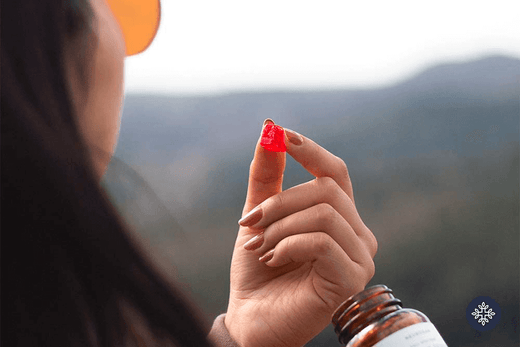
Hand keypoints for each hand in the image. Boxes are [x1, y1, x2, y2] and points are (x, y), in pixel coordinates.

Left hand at [225, 120, 376, 346]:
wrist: (251, 317)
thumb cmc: (258, 269)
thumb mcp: (259, 216)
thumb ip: (267, 177)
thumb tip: (270, 130)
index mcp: (339, 217)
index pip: (335, 172)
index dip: (310, 151)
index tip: (281, 134)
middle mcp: (357, 234)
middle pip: (326, 190)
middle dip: (280, 202)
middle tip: (251, 223)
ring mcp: (359, 257)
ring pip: (324, 213)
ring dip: (280, 226)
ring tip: (260, 247)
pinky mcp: (352, 278)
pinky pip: (322, 240)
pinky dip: (288, 245)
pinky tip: (274, 260)